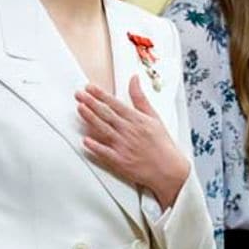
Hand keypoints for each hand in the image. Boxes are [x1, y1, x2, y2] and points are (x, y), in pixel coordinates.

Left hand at [76, 76, 189, 207]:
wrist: (169, 170)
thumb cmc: (161, 144)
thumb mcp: (154, 117)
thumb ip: (140, 98)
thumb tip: (134, 79)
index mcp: (136, 119)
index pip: (115, 103)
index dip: (100, 94)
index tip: (89, 87)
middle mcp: (129, 131)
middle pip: (106, 114)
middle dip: (91, 102)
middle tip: (79, 94)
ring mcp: (124, 146)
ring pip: (103, 129)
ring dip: (90, 118)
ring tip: (80, 108)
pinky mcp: (120, 161)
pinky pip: (105, 152)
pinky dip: (95, 146)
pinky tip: (85, 140)